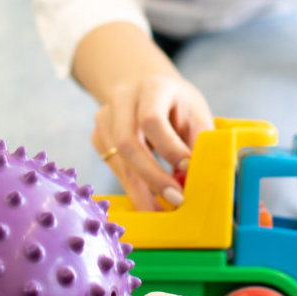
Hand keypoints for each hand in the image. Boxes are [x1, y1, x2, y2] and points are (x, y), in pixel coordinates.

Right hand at [91, 74, 212, 211]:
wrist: (145, 86)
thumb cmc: (176, 103)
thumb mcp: (195, 112)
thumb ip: (198, 141)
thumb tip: (198, 178)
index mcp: (152, 88)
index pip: (152, 120)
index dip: (169, 148)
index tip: (187, 171)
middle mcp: (122, 99)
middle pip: (127, 142)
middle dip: (152, 176)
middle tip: (175, 200)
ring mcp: (105, 118)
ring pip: (116, 159)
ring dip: (138, 189)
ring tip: (158, 211)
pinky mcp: (98, 136)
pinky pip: (113, 166)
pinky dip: (130, 186)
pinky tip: (147, 200)